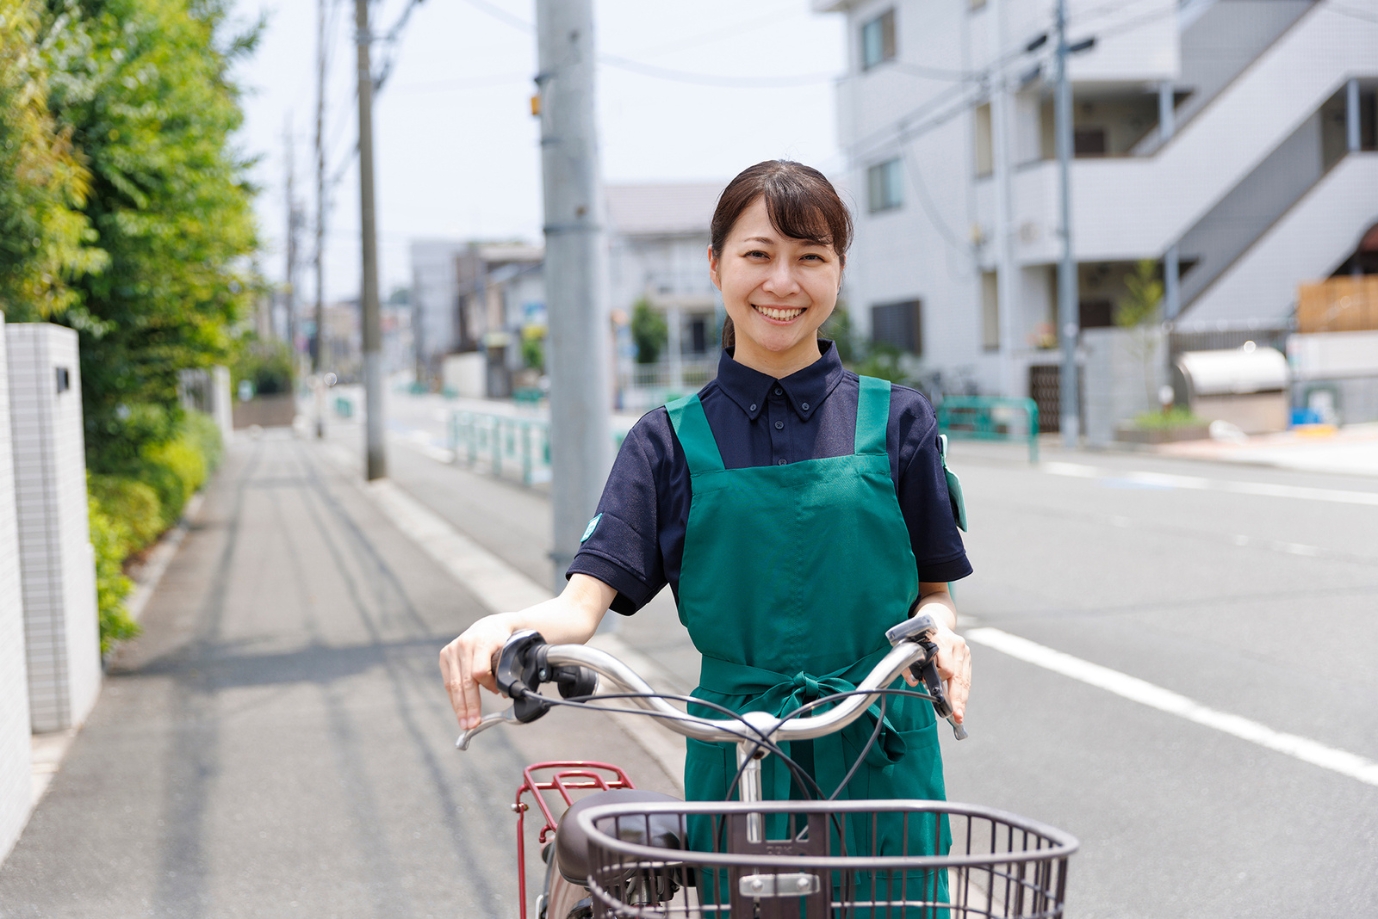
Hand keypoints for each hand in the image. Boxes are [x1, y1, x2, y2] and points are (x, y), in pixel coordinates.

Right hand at [439, 615, 514, 729]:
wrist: (491, 626)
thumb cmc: (504, 641)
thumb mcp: (510, 652)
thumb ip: (506, 671)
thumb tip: (502, 694)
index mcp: (482, 641)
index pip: (480, 671)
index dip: (489, 685)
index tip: (498, 694)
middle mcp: (464, 644)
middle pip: (464, 681)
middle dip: (469, 706)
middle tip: (472, 724)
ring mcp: (452, 649)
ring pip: (454, 684)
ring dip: (459, 706)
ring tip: (464, 723)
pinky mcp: (445, 654)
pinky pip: (448, 681)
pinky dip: (454, 697)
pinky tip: (459, 710)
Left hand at [902, 621, 970, 723]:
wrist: (934, 617)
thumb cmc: (918, 634)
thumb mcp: (908, 644)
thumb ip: (909, 665)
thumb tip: (914, 683)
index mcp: (941, 640)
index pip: (947, 669)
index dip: (939, 681)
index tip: (930, 688)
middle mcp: (956, 645)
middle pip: (959, 677)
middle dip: (957, 699)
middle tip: (956, 716)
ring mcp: (964, 649)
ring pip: (964, 679)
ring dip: (962, 698)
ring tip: (960, 715)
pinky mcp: (967, 655)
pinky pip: (966, 677)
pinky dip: (963, 691)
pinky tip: (961, 703)